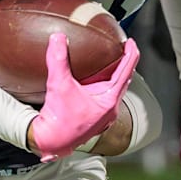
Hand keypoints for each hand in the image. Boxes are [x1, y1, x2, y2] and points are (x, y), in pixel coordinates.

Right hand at [29, 33, 139, 161]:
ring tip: (110, 61)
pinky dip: (103, 85)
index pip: (126, 72)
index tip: (131, 42)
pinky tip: (94, 81)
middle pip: (123, 81)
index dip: (130, 55)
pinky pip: (103, 97)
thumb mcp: (59, 85)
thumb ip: (58, 59)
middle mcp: (109, 109)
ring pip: (113, 90)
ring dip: (113, 75)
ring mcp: (102, 116)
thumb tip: (57, 38)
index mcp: (109, 100)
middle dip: (123, 63)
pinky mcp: (93, 118)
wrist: (49, 141)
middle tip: (122, 48)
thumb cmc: (58, 119)